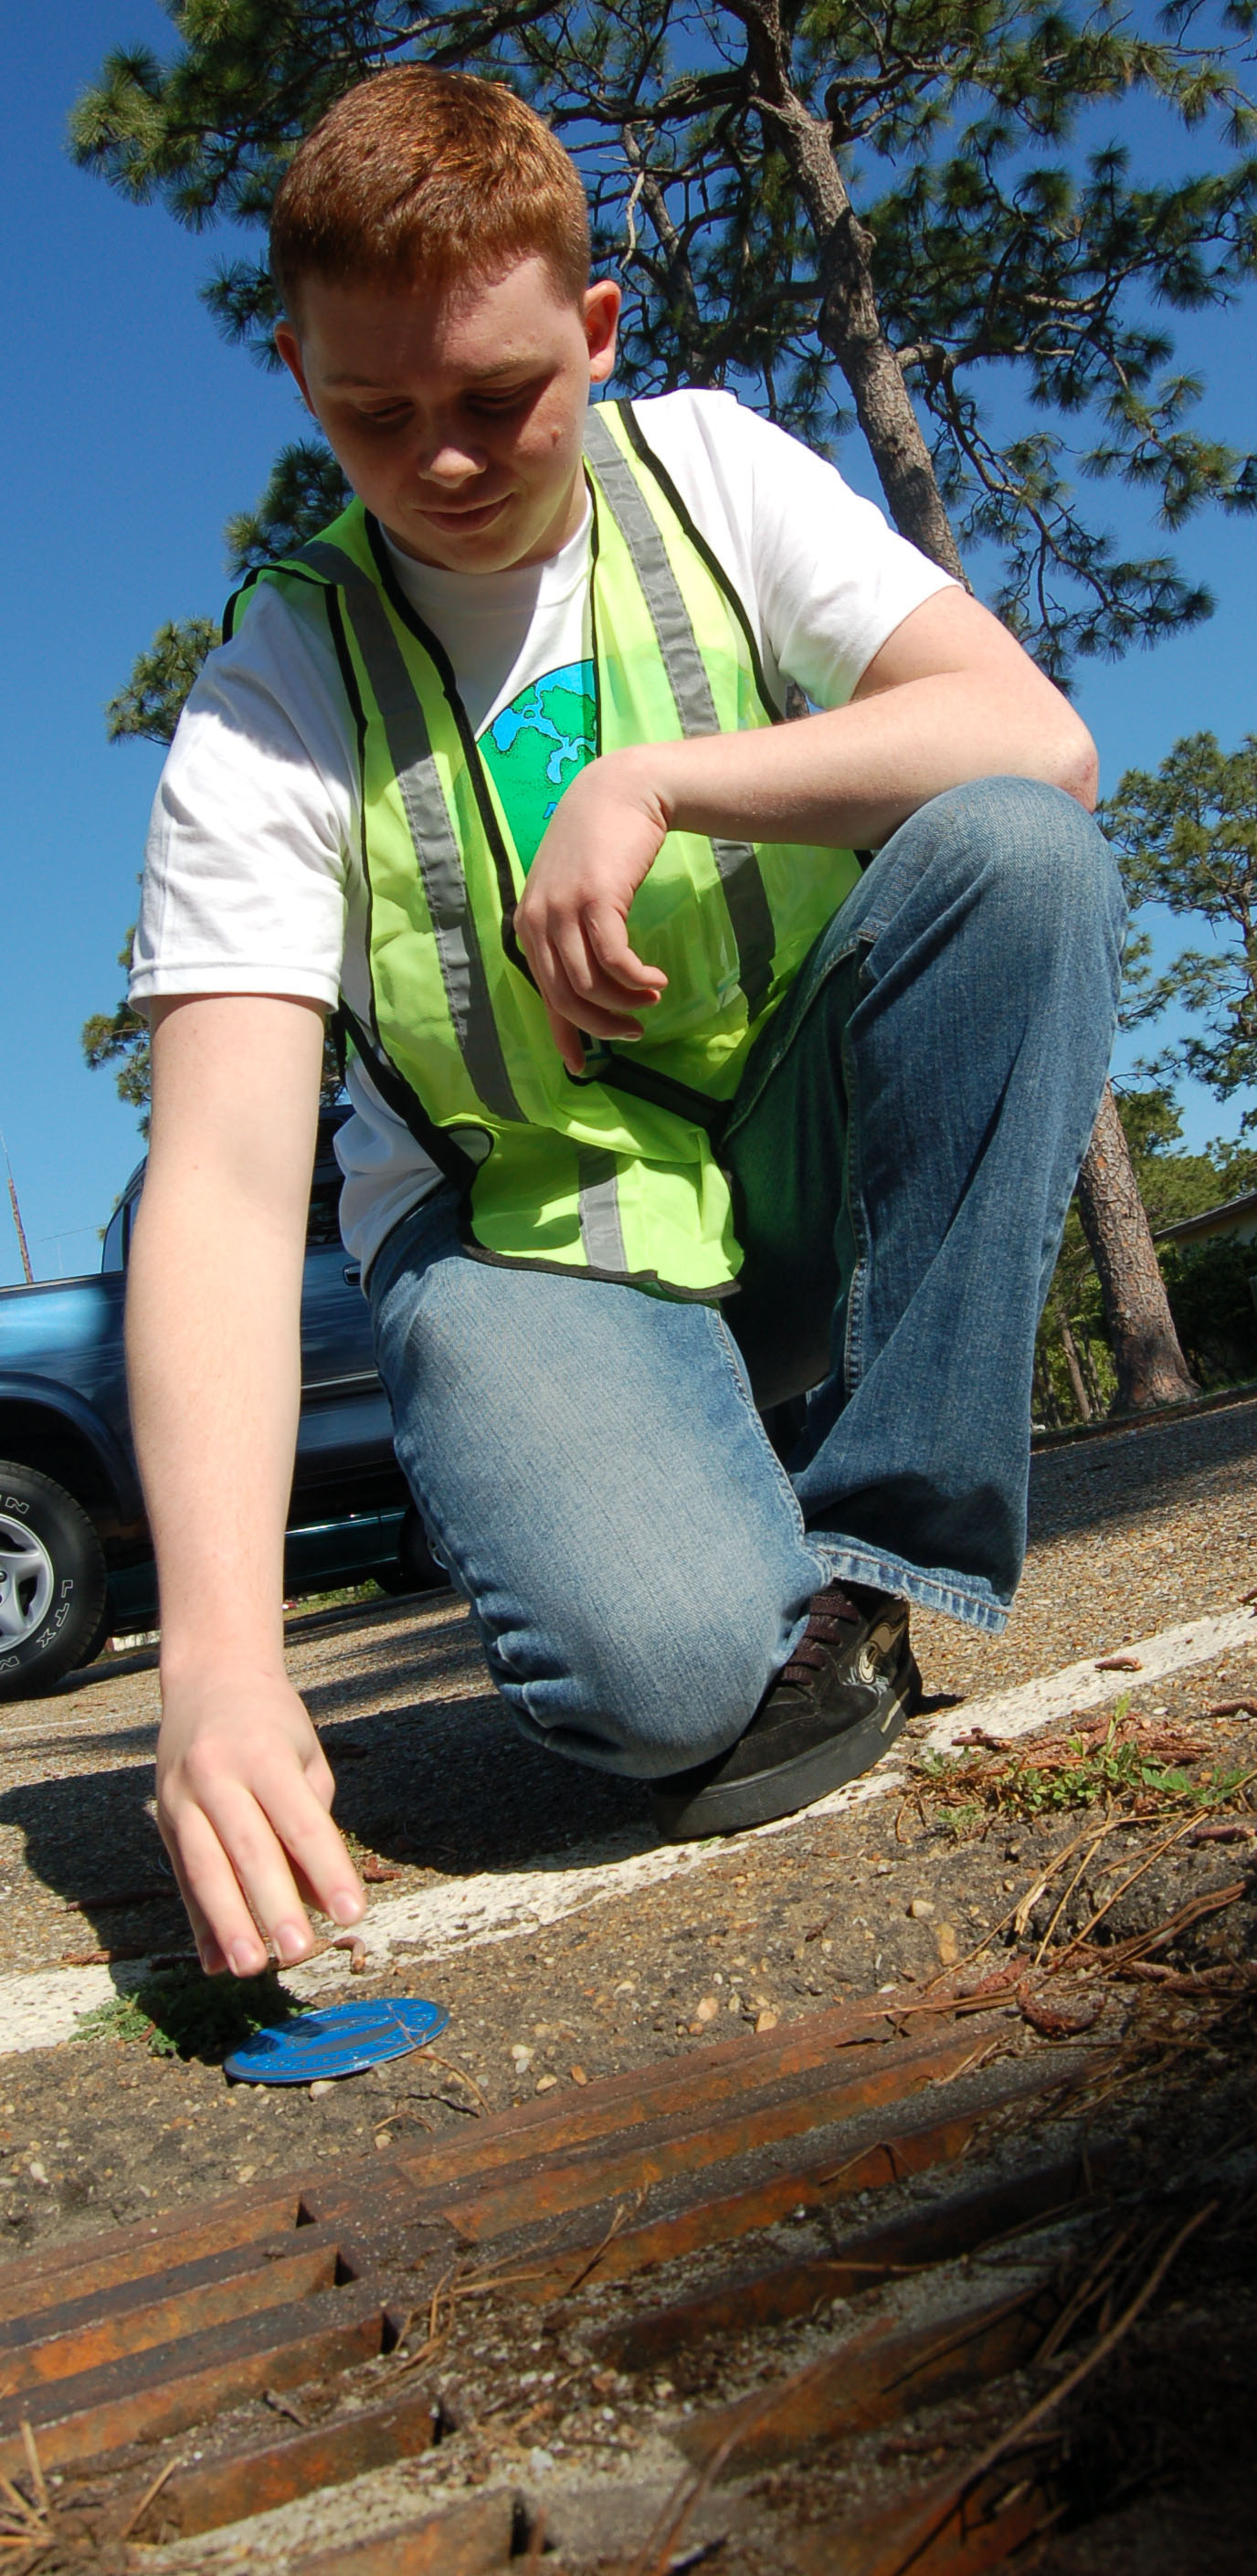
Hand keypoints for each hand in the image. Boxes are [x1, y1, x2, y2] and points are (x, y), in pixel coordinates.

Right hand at [156, 1667, 365, 1975]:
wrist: (209, 1678)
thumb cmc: (273, 1724)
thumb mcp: (305, 1757)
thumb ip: (310, 1823)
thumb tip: (314, 1902)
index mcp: (264, 1754)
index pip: (301, 1821)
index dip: (328, 1870)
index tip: (353, 1914)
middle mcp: (217, 1774)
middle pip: (248, 1848)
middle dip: (273, 1905)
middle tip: (300, 1952)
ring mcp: (182, 1796)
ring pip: (205, 1868)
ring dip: (228, 1923)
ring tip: (251, 1968)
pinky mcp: (163, 1818)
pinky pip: (183, 1877)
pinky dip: (199, 1921)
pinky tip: (214, 1961)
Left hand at [513, 751, 670, 1074]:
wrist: (623, 791)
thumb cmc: (602, 844)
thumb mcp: (577, 892)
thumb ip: (572, 932)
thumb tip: (588, 986)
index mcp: (528, 924)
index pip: (543, 992)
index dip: (563, 1034)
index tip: (581, 1065)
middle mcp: (537, 920)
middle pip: (566, 997)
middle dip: (602, 1024)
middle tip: (634, 1031)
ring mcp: (563, 910)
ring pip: (590, 984)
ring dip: (625, 1001)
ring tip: (651, 997)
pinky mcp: (596, 900)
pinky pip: (614, 960)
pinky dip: (636, 978)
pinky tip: (656, 977)